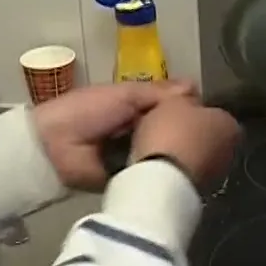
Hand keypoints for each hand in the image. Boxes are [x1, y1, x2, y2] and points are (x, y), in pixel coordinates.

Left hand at [32, 81, 195, 190]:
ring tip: (204, 156)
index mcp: (134, 106)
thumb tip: (194, 87)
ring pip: (163, 152)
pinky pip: (151, 174)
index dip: (187, 109)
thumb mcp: (124, 94)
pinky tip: (185, 172)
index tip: (211, 114)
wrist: (54, 146)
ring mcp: (134, 156)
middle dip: (185, 133)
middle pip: (169, 130)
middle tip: (211, 138)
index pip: (168, 107)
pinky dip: (163, 173)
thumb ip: (159, 93)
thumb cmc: (87, 111)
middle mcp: (137, 130)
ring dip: (176, 153)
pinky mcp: (130, 178)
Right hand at [129, 97, 240, 188]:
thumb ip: (185, 97)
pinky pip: (186, 173)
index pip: (215, 113)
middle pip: (208, 136)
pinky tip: (159, 167)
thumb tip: (193, 97)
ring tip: (158, 149)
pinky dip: (176, 169)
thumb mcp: (173, 102)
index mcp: (231, 124)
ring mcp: (218, 175)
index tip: (176, 112)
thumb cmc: (171, 132)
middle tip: (166, 129)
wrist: (164, 180)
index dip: (194, 111)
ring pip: (198, 156)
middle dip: (190, 134)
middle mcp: (231, 150)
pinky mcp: (200, 192)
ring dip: (183, 153)